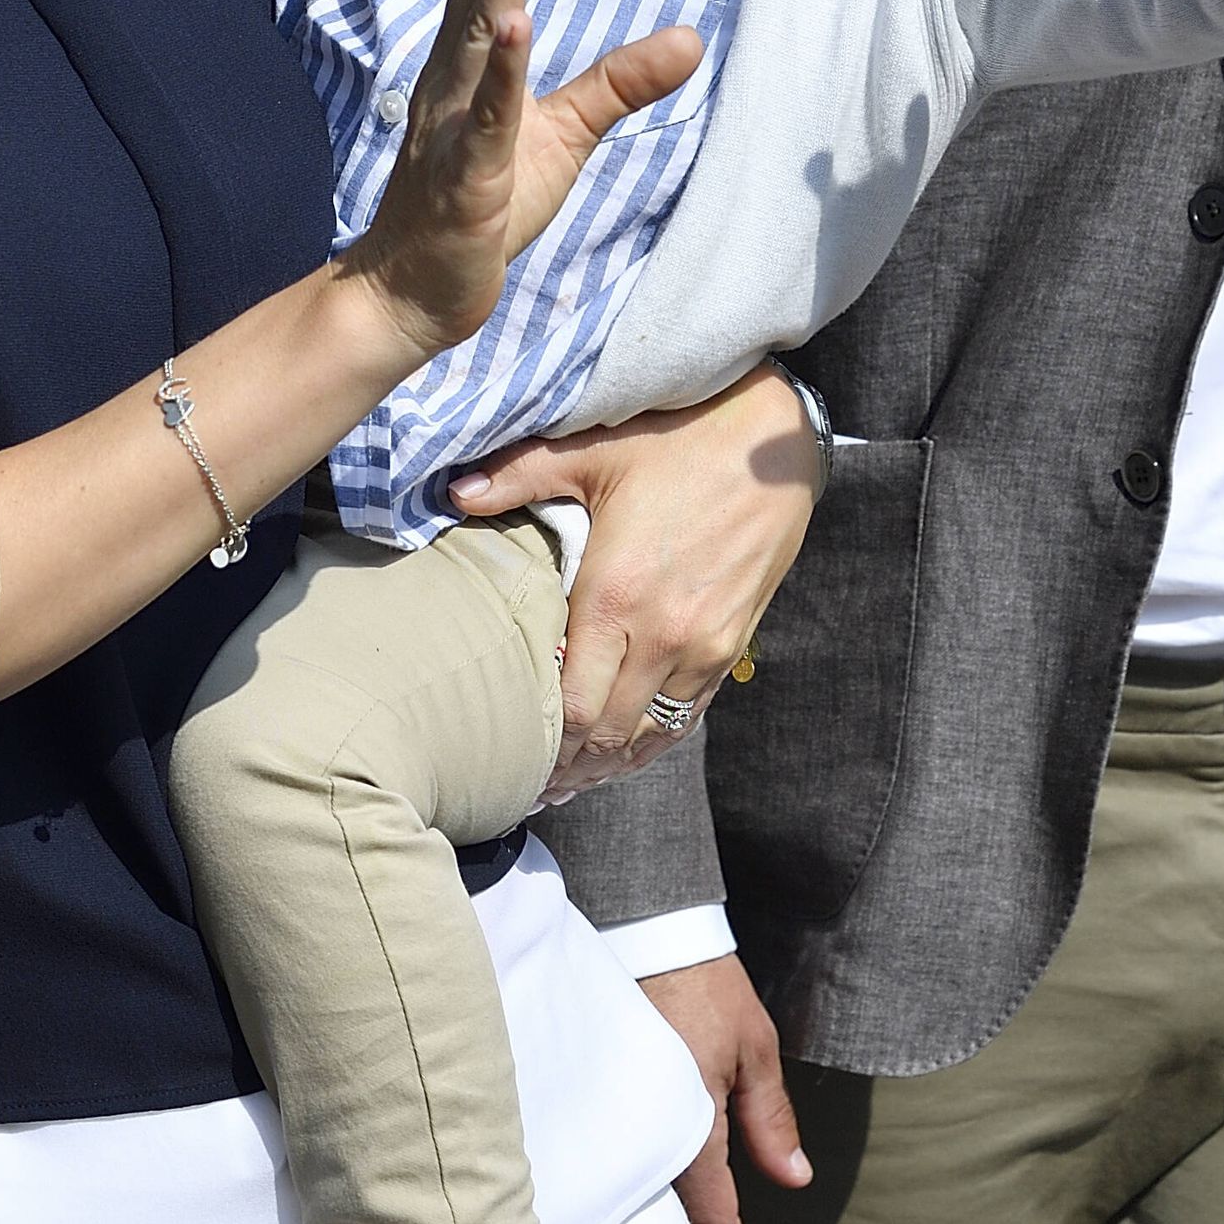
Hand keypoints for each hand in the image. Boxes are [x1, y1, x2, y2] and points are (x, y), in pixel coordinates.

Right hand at [342, 0, 705, 358]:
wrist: (415, 292)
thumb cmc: (483, 204)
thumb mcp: (567, 134)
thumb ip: (620, 82)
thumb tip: (693, 37)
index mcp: (475, 60)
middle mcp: (454, 76)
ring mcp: (452, 124)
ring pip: (477, 33)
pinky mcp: (464, 178)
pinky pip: (483, 119)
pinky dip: (498, 74)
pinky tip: (514, 28)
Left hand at [454, 364, 815, 786]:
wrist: (772, 443)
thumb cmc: (678, 439)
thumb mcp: (591, 451)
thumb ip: (519, 476)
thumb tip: (451, 493)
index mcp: (615, 595)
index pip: (571, 703)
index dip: (542, 742)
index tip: (514, 758)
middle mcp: (661, 633)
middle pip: (606, 730)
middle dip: (569, 764)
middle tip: (534, 784)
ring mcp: (703, 644)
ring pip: (650, 733)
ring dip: (611, 762)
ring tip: (574, 782)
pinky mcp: (733, 643)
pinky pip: (690, 714)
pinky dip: (656, 741)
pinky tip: (630, 754)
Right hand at [639, 953, 807, 1223]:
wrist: (642, 930)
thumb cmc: (705, 986)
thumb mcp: (756, 1050)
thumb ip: (770, 1120)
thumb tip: (794, 1179)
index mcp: (691, 1130)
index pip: (713, 1216)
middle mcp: (646, 1134)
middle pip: (670, 1214)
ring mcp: (616, 1118)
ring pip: (642, 1188)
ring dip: (664, 1213)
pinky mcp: (598, 1099)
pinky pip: (620, 1155)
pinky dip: (639, 1176)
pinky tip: (648, 1182)